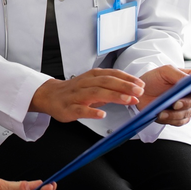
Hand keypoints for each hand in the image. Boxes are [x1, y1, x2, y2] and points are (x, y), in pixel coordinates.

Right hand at [29, 69, 144, 121]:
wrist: (49, 95)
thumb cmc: (74, 91)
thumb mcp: (92, 84)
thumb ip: (110, 88)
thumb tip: (132, 93)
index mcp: (91, 76)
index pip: (111, 74)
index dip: (127, 78)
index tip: (140, 84)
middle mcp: (84, 83)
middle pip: (106, 82)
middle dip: (124, 86)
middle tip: (139, 92)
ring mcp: (76, 96)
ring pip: (95, 93)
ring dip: (113, 96)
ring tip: (127, 100)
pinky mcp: (68, 108)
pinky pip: (80, 110)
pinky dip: (91, 112)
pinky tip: (102, 115)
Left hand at [137, 65, 190, 125]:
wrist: (141, 92)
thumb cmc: (154, 79)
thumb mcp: (165, 71)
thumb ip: (178, 74)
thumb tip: (189, 80)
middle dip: (186, 103)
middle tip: (175, 103)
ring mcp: (185, 107)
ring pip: (187, 113)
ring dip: (175, 113)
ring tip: (163, 111)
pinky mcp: (177, 117)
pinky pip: (179, 121)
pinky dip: (170, 119)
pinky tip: (161, 115)